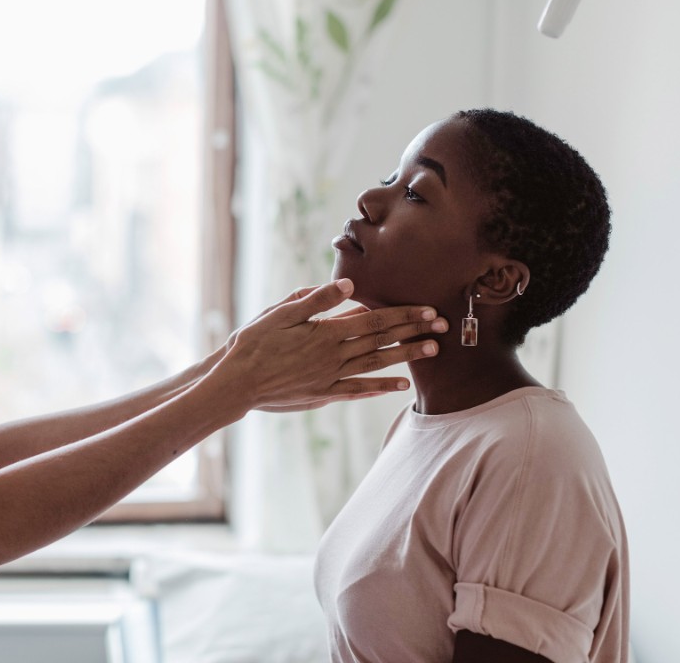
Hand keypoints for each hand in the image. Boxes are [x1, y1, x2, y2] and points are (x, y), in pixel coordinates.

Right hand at [213, 279, 444, 411]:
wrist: (237, 382)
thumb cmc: (253, 343)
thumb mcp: (280, 313)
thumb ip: (316, 300)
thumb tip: (349, 285)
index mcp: (325, 332)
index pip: (373, 320)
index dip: (402, 314)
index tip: (428, 310)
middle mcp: (333, 356)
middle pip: (381, 342)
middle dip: (413, 332)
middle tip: (442, 326)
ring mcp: (329, 377)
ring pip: (375, 365)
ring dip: (405, 358)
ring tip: (431, 352)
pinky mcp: (322, 393)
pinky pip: (358, 390)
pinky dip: (380, 387)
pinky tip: (400, 385)